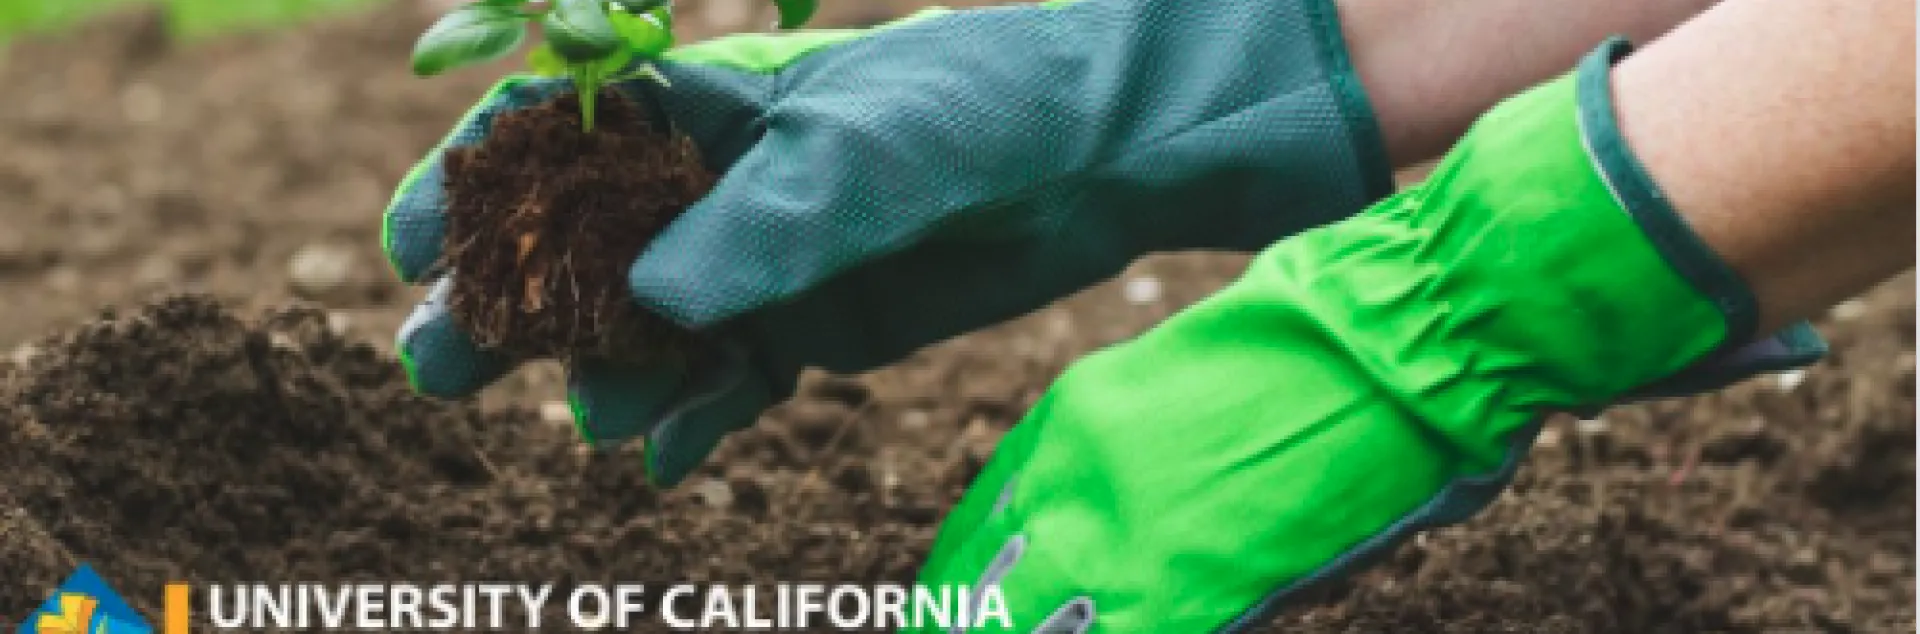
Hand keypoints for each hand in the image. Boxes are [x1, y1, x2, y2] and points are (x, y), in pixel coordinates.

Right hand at [385, 0, 1394, 485]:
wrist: (1101, 155)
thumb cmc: (980, 106)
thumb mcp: (872, 147)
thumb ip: (767, 221)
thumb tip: (657, 300)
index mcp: (699, 103)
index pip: (552, 137)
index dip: (471, 188)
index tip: (411, 247)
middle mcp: (710, 187)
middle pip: (573, 249)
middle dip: (507, 306)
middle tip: (440, 366)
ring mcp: (755, 263)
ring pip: (642, 331)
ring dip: (604, 375)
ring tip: (601, 416)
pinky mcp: (807, 327)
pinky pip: (724, 383)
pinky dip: (694, 420)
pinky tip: (671, 456)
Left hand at [915, 40, 1824, 631]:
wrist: (1402, 323)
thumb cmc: (1329, 346)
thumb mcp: (1190, 393)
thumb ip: (1142, 464)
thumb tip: (1132, 526)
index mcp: (1069, 421)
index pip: (981, 530)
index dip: (967, 591)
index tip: (963, 618)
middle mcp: (1069, 475)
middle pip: (978, 597)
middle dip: (976, 626)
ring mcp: (1115, 535)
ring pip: (1017, 628)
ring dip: (1020, 633)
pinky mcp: (1178, 591)